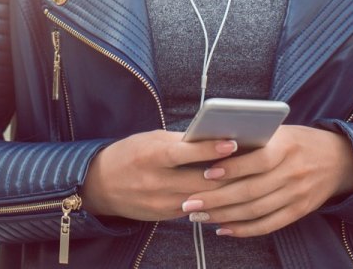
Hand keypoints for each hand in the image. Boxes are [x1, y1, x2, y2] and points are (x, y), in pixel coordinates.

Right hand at [81, 130, 236, 220]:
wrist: (99, 185)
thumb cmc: (129, 154)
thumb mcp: (149, 140)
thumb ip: (179, 141)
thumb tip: (213, 137)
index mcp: (149, 155)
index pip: (183, 152)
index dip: (209, 149)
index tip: (232, 143)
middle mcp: (154, 181)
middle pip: (199, 180)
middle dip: (228, 172)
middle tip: (253, 162)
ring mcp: (160, 203)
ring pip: (202, 198)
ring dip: (225, 190)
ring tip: (247, 177)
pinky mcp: (164, 216)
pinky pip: (195, 210)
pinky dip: (212, 201)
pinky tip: (229, 193)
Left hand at [178, 125, 352, 236]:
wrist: (339, 159)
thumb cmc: (298, 141)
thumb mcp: (279, 132)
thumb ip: (253, 139)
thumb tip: (213, 146)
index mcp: (286, 147)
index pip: (257, 160)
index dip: (231, 168)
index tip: (205, 172)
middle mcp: (293, 173)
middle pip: (251, 190)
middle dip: (216, 199)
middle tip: (189, 203)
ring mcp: (297, 195)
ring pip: (256, 210)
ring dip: (224, 216)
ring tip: (198, 216)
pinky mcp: (299, 211)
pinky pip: (268, 225)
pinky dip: (244, 230)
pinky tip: (223, 229)